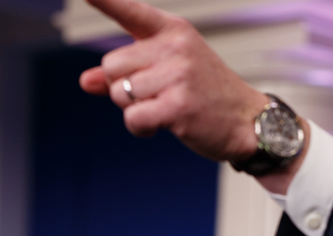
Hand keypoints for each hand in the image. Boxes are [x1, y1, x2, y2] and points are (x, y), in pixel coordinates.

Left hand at [78, 0, 268, 161]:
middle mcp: (175, 48)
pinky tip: (162, 126)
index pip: (130, 10)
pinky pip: (133, 118)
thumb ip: (126, 71)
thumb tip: (85, 81)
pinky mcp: (178, 106)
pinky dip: (141, 128)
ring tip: (164, 108)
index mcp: (173, 30)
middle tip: (156, 94)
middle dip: (123, 88)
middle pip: (111, 66)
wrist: (247, 121)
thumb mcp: (168, 71)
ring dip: (134, 110)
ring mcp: (178, 76)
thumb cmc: (206, 93)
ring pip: (120, 94)